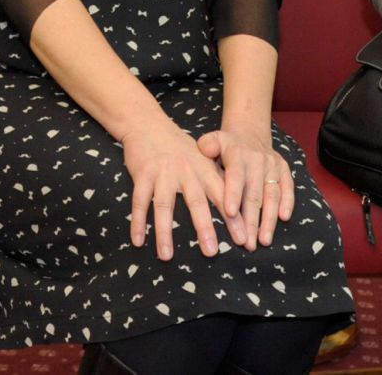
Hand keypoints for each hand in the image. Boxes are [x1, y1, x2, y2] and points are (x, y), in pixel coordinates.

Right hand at [120, 119, 227, 261]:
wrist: (148, 124)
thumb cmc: (180, 148)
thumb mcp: (202, 160)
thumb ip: (217, 182)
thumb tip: (237, 211)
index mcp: (204, 169)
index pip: (222, 196)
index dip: (234, 217)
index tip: (243, 240)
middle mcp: (186, 171)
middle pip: (196, 202)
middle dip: (204, 227)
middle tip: (211, 252)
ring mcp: (163, 173)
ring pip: (163, 205)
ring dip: (164, 232)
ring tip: (167, 256)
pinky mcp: (142, 174)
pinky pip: (139, 201)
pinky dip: (137, 222)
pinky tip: (138, 241)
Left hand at [198, 124, 292, 250]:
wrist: (249, 132)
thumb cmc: (226, 145)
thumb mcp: (214, 139)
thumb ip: (208, 144)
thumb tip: (204, 149)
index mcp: (238, 154)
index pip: (236, 176)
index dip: (233, 194)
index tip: (230, 213)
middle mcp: (257, 160)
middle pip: (254, 193)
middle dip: (251, 220)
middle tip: (246, 243)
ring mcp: (272, 166)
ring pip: (272, 195)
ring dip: (269, 219)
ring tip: (263, 240)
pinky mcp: (284, 170)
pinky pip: (288, 188)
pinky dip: (288, 203)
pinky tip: (283, 219)